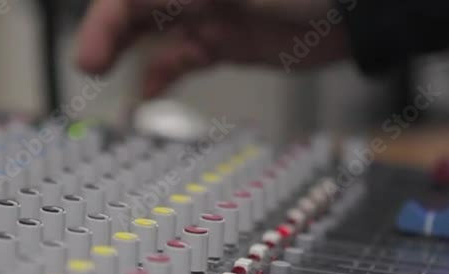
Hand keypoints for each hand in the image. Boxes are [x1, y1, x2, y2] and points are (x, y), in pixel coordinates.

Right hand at [75, 0, 352, 97]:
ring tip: (106, 76)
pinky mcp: (222, 41)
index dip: (106, 19)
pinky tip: (147, 90)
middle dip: (109, 34)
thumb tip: (134, 22)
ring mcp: (206, 12)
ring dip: (128, 55)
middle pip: (134, 8)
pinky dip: (161, 73)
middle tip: (90, 66)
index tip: (92, 52)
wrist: (357, 11)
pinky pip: (180, 57)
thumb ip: (174, 2)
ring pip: (151, 33)